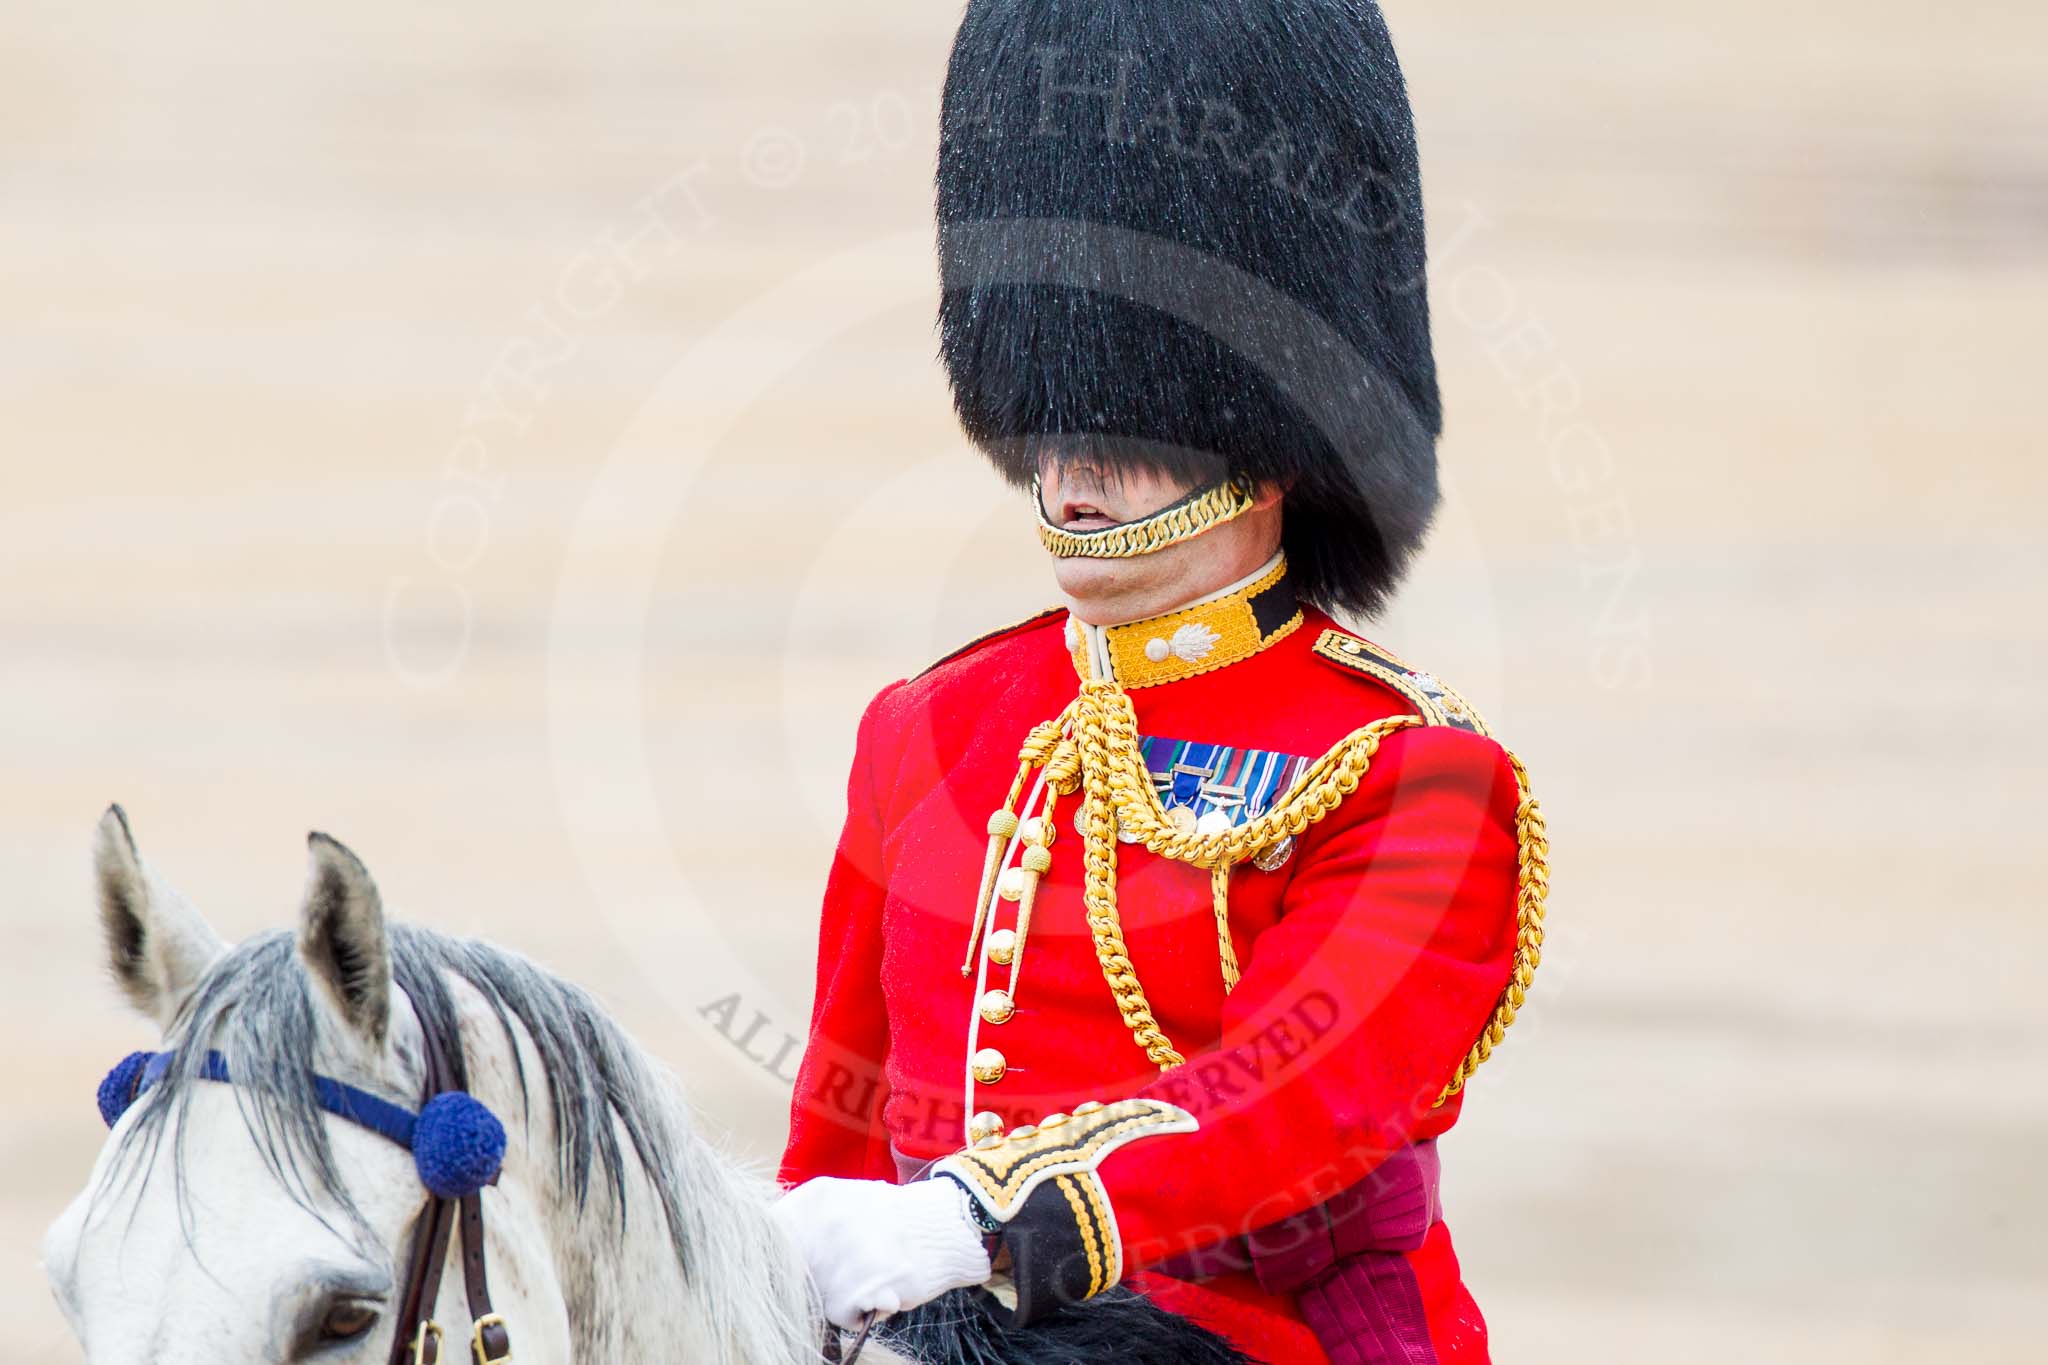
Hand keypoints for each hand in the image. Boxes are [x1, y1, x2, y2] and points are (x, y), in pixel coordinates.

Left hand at [771, 1175, 993, 1329]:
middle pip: (790, 1276)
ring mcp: (843, 1256)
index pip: (766, 1237)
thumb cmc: (893, 1219)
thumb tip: (770, 1254)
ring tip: (868, 1277)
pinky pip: (844, 1317)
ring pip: (818, 1300)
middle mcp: (824, 1224)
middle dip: (810, 1283)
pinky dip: (861, 1312)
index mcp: (814, 1198)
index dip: (770, 1260)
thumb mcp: (845, 1201)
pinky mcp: (863, 1287)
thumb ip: (808, 1222)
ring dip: (838, 1300)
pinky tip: (882, 1289)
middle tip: (842, 1272)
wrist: (948, 1224)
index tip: (780, 1271)